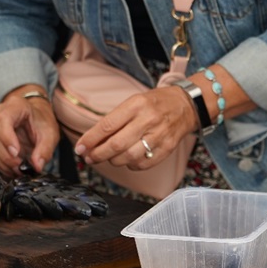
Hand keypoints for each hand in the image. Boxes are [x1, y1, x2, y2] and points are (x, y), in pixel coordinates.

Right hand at [0, 89, 60, 176]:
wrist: (36, 117)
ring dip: (2, 163)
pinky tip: (11, 171)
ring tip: (17, 172)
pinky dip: (0, 164)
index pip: (4, 120)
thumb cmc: (42, 121)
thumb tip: (37, 166)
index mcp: (14, 107)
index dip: (7, 138)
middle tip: (20, 168)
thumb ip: (45, 150)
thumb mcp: (50, 134)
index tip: (16, 153)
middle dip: (6, 156)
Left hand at [74, 86, 196, 168]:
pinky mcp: (167, 148)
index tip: (80, 148)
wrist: (186, 105)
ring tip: (108, 158)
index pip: (107, 126)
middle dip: (98, 154)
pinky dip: (131, 166)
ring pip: (129, 157)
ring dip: (113, 161)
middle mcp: (148, 120)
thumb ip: (116, 119)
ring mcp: (159, 135)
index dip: (90, 139)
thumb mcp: (134, 102)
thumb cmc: (156, 103)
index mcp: (136, 105)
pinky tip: (127, 160)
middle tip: (89, 157)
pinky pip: (144, 164)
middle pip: (116, 144)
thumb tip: (93, 139)